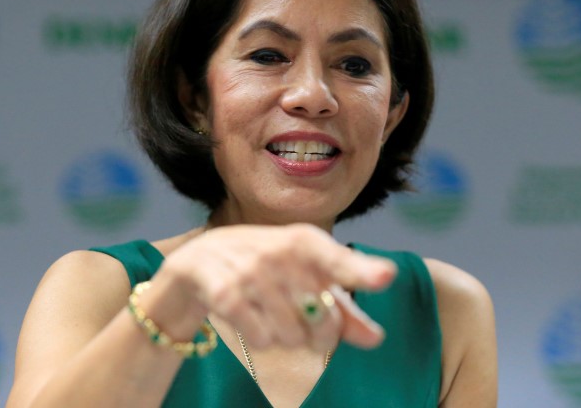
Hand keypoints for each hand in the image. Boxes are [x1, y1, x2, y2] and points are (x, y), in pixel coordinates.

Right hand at [155, 223, 396, 351]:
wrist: (193, 267)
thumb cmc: (260, 273)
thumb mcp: (301, 282)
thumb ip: (341, 310)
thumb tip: (377, 338)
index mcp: (303, 241)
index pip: (336, 259)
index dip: (362, 270)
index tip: (386, 277)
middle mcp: (277, 249)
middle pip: (321, 316)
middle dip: (317, 334)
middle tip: (300, 323)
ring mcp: (248, 269)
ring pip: (291, 333)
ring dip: (283, 337)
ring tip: (266, 314)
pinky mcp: (221, 290)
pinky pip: (259, 336)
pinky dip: (258, 339)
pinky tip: (247, 320)